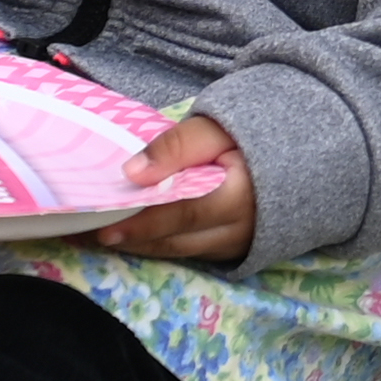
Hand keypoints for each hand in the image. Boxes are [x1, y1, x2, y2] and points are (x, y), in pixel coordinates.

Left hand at [91, 113, 256, 263]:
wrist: (295, 153)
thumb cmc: (251, 135)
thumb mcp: (216, 128)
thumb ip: (175, 147)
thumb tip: (132, 173)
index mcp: (238, 196)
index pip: (181, 214)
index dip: (141, 223)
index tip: (102, 227)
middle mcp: (238, 229)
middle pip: (173, 240)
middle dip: (129, 239)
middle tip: (85, 235)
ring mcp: (236, 244)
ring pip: (178, 250)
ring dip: (138, 246)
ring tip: (97, 237)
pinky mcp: (231, 249)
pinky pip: (189, 252)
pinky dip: (158, 245)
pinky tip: (132, 237)